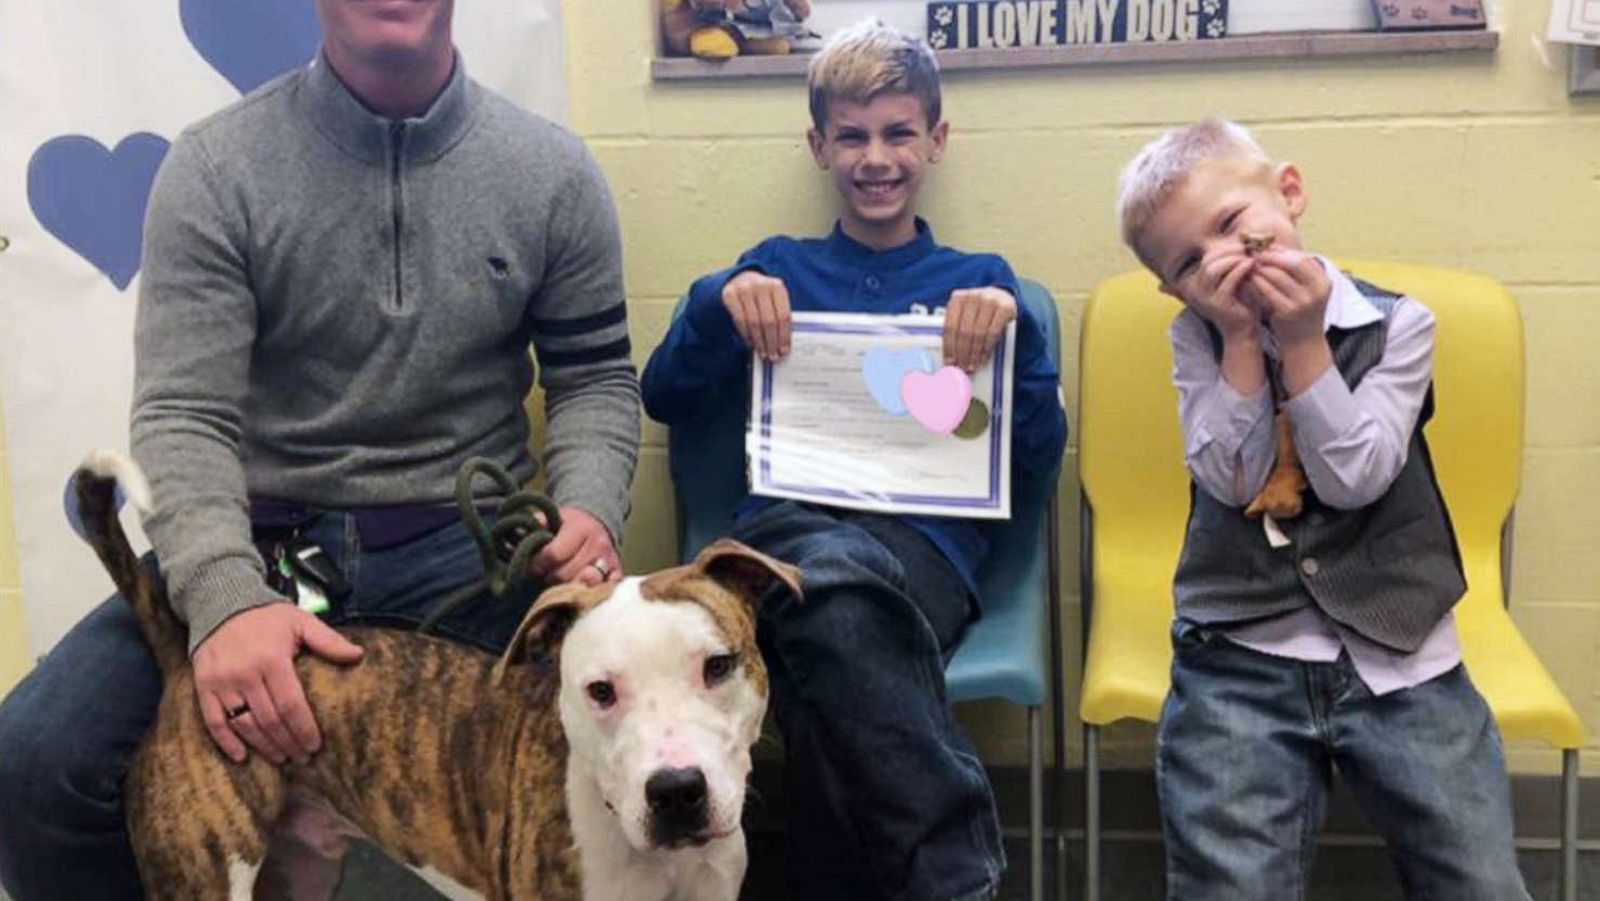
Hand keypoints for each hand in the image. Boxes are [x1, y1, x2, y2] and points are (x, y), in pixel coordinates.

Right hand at [193, 602, 363, 764]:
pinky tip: (242, 757)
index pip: (291, 705)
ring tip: (281, 759)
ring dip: (263, 746)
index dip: (304, 729)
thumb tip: (358, 655)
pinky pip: (213, 721)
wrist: (222, 603)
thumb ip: (328, 641)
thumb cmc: (267, 617)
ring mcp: (221, 682)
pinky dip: (226, 742)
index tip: (315, 745)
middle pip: (269, 720)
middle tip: (302, 758)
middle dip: (288, 743)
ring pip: (244, 724)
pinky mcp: (203, 687)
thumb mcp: (301, 622)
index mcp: (272, 659)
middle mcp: (245, 673)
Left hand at [530, 506, 622, 585]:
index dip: (536, 565)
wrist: (598, 521)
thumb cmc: (569, 524)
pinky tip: (578, 589)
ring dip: (566, 587)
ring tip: (558, 582)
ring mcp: (609, 560)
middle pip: (566, 574)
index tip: (529, 567)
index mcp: (580, 528)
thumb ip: (534, 527)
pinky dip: (590, 593)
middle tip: (544, 575)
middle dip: (549, 577)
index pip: (553, 555)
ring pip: (583, 585)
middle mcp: (598, 544)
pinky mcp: (617, 572)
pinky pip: (604, 589)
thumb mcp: (552, 517)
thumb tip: (511, 541)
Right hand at [721, 271, 791, 361]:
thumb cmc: (762, 296)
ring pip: (754, 322)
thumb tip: (783, 345)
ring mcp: (744, 289)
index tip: (784, 351)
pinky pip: (740, 320)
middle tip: (773, 356)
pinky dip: (746, 334)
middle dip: (771, 342)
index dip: (784, 336)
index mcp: (777, 286)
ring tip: (763, 353)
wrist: (740, 279)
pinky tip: (750, 343)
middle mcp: (761, 285)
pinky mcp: (730, 294)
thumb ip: (778, 316)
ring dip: (759, 341)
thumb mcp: (773, 300)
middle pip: (769, 321)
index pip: (783, 315)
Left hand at [942, 287, 1017, 372]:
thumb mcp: (966, 312)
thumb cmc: (980, 310)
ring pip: (978, 333)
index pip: (950, 326)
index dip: (949, 346)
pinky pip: (993, 332)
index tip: (949, 361)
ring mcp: (990, 301)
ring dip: (974, 354)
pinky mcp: (1005, 308)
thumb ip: (957, 327)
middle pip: (964, 331)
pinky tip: (983, 358)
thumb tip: (949, 357)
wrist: (1004, 297)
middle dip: (962, 353)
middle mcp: (973, 297)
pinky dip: (986, 348)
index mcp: (958, 298)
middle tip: (961, 367)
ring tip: (972, 366)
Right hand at [1179, 250, 1262, 338]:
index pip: (1207, 258)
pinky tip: (1252, 265)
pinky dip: (1240, 269)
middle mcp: (1196, 290)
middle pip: (1208, 261)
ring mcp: (1205, 298)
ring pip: (1214, 269)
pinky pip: (1228, 280)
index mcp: (1197, 283)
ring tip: (1250, 256)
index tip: (1243, 245)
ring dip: (1233, 259)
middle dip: (1229, 252)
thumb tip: (1244, 242)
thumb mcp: (1234, 282)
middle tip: (1247, 248)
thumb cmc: (1241, 304)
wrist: (1243, 330)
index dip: (1224, 249)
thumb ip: (1233, 265)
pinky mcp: (1217, 304)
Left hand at [1244, 249, 1330, 344]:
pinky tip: (1249, 278)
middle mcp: (1317, 291)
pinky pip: (1268, 290)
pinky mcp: (1287, 312)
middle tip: (1255, 254)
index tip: (1266, 247)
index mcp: (1324, 282)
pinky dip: (1258, 282)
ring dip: (1262, 268)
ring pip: (1278, 276)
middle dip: (1272, 257)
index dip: (1283, 251)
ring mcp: (1303, 302)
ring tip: (1250, 264)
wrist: (1303, 342)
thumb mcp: (1306, 290)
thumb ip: (1295, 271)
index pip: (1303, 258)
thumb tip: (1272, 247)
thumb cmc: (1301, 311)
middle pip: (1293, 263)